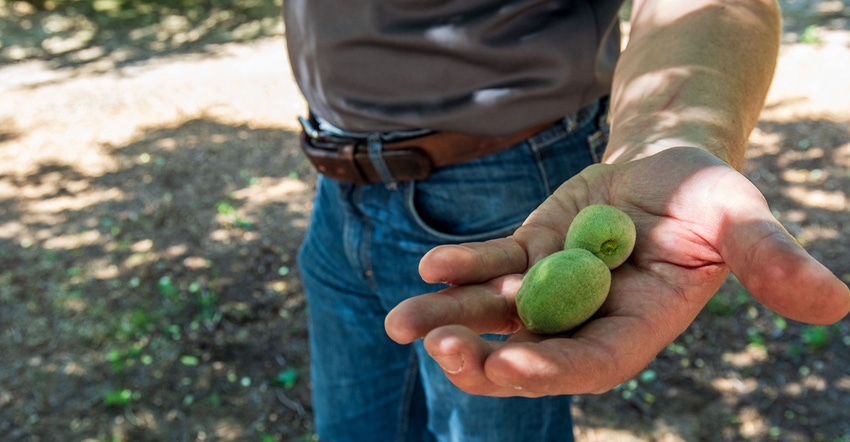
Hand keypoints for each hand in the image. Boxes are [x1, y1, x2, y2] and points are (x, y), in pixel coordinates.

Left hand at [384, 147, 849, 396]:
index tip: (506, 365)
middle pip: (532, 351)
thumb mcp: (740, 216)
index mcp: (640, 326)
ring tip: (402, 324)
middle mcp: (589, 318)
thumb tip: (835, 299)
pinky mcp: (531, 255)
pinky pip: (493, 267)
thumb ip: (772, 257)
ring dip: (452, 319)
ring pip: (498, 315)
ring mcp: (554, 290)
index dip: (552, 368)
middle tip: (442, 350)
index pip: (593, 361)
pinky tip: (430, 266)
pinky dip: (463, 268)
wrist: (664, 164)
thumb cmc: (707, 193)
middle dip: (484, 357)